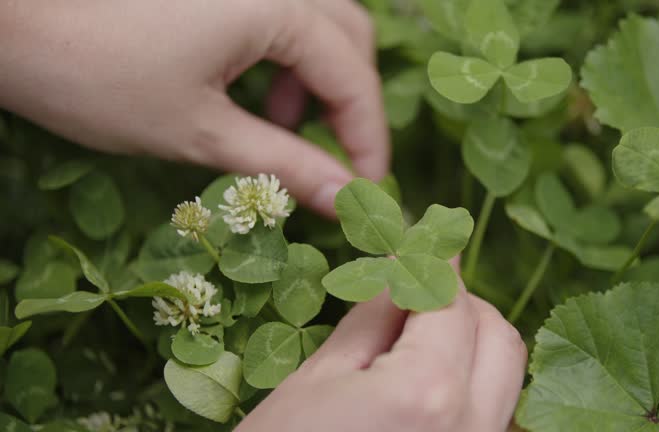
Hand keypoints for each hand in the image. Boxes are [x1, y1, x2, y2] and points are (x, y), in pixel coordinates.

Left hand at [0, 0, 388, 216]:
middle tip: (330, 159)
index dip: (367, 140)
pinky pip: (278, 13)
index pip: (353, 78)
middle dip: (347, 104)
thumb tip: (346, 200)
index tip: (366, 192)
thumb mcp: (201, 132)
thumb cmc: (96, 75)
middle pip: (348, 39)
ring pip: (316, 22)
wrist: (6, 20)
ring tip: (276, 126)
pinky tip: (250, 91)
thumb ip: (285, 164)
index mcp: (277, 6)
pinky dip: (280, 56)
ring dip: (314, 79)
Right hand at [237, 273, 527, 431]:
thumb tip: (400, 272)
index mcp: (428, 393)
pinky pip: (493, 417)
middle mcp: (473, 428)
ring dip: (473, 344)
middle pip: (498, 338)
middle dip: (463, 304)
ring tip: (418, 338)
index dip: (438, 262)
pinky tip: (426, 384)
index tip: (431, 238)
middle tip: (416, 295)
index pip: (450, 301)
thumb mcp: (318, 380)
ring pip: (506, 380)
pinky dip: (472, 386)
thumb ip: (372, 319)